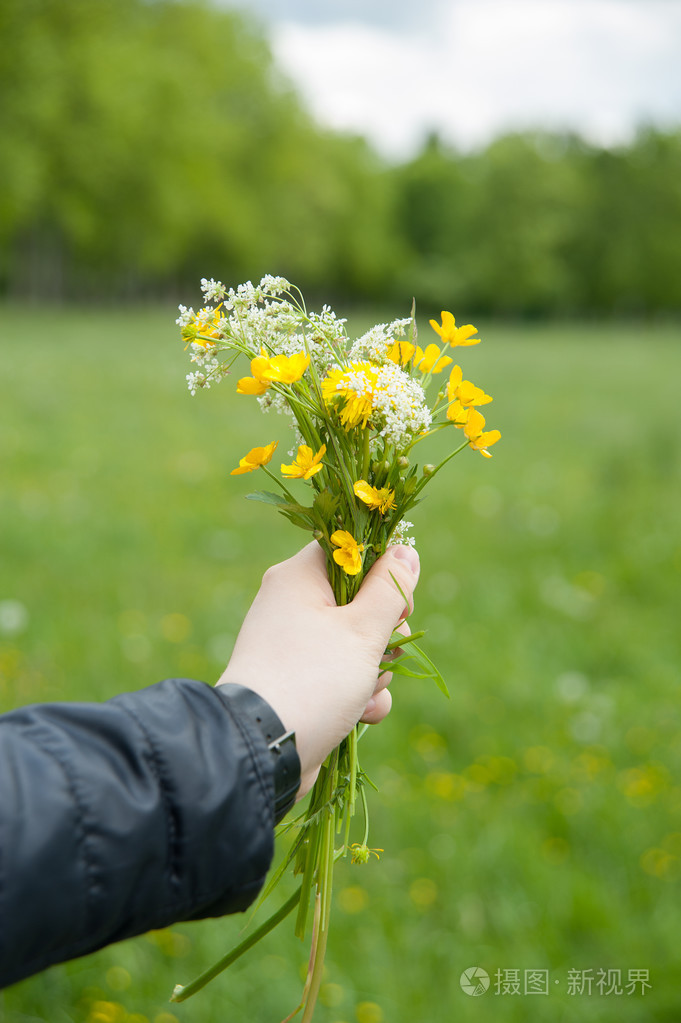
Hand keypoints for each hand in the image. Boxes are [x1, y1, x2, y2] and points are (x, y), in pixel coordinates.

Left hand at [217, 541, 419, 793]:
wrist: (261, 750)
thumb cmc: (313, 679)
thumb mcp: (362, 630)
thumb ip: (390, 588)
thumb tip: (405, 551)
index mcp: (298, 578)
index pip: (349, 550)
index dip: (382, 573)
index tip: (399, 604)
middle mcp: (290, 605)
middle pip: (358, 601)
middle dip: (384, 633)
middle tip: (385, 649)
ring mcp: (292, 645)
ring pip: (355, 644)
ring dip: (374, 671)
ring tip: (365, 691)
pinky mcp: (297, 681)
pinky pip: (340, 675)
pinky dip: (357, 694)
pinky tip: (362, 714)